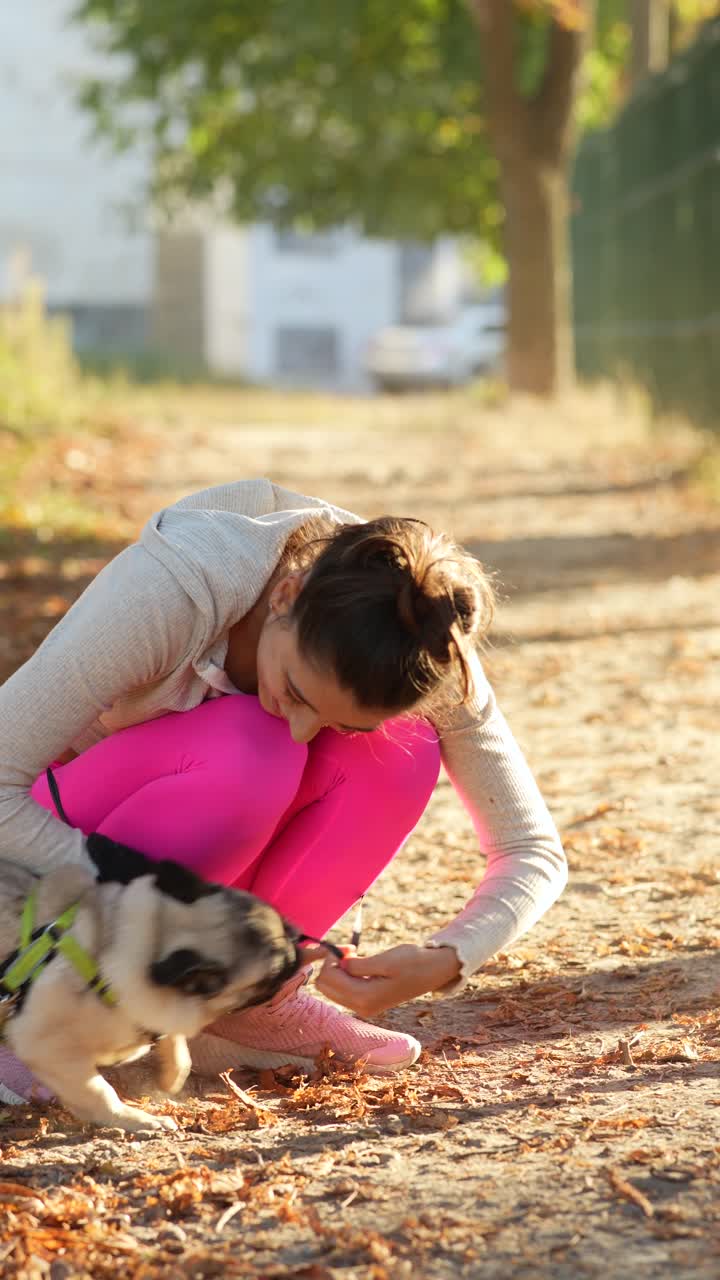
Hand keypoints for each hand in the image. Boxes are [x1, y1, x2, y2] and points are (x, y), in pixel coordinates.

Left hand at [305, 943, 461, 1016]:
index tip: (348, 946)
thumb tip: (339, 965)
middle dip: (330, 965)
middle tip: (349, 949)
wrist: (432, 971)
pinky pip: (343, 989)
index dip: (331, 959)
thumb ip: (358, 966)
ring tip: (354, 954)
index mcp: (365, 998)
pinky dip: (344, 975)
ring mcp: (364, 1007)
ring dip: (336, 970)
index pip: (328, 979)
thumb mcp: (384, 960)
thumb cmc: (412, 962)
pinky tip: (359, 963)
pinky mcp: (367, 1002)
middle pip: (325, 987)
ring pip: (332, 988)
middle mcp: (361, 1007)